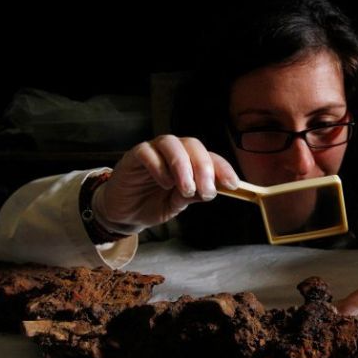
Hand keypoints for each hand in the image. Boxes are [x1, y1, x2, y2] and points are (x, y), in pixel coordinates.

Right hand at [93, 135, 239, 230]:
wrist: (125, 213)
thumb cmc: (152, 204)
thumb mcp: (177, 204)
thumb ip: (192, 195)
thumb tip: (211, 190)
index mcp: (189, 161)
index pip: (210, 157)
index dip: (223, 168)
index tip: (232, 184)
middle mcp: (173, 151)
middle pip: (193, 145)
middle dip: (204, 167)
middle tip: (206, 191)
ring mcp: (153, 151)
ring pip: (171, 144)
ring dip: (183, 165)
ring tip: (186, 188)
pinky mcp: (134, 156)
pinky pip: (147, 153)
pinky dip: (159, 167)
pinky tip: (165, 184)